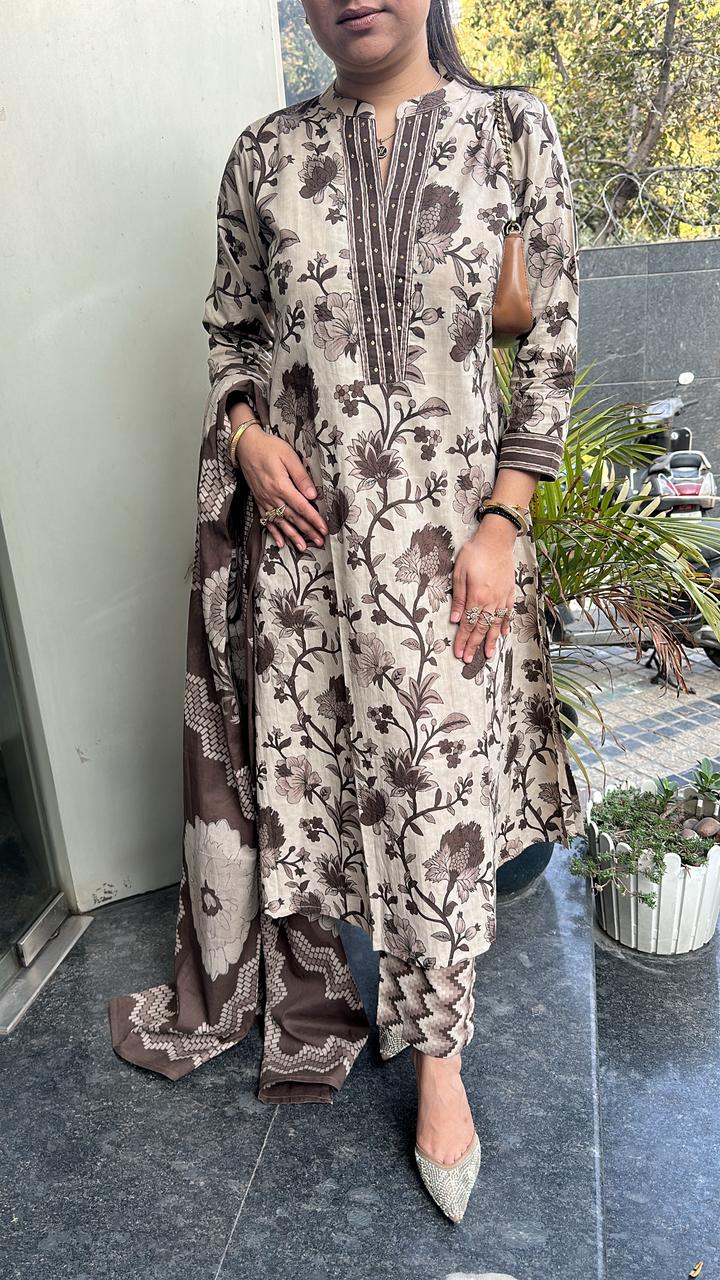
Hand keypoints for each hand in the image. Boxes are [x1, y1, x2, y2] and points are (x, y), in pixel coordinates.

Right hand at [233, 422, 327, 551]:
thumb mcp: (288, 456)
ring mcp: (264, 500)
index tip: (324, 529)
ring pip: (281, 523)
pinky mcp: (258, 500)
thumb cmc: (269, 447)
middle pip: (293, 518)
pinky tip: (279, 542)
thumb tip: (312, 495)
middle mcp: (272, 497)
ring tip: (303, 548)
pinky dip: (273, 532)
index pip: (302, 507)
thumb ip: (301, 476)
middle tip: (320, 542)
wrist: (245, 445)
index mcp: (281, 486)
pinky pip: (266, 520)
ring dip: (292, 536)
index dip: (314, 520)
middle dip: (307, 531)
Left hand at [450, 518, 516, 661]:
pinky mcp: (509, 591)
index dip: (462, 640)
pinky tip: (503, 633)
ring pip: (496, 624)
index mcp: (477, 597)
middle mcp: (492, 601)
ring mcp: (502, 597)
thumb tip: (454, 619)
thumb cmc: (474, 553)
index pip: (467, 624)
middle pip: (481, 628)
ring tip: (488, 655)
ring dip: (491, 640)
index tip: (459, 653)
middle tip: (469, 659)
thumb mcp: (459, 573)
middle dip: (474, 645)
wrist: (496, 539)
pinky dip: (505, 624)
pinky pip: (508, 612)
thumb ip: (458, 598)